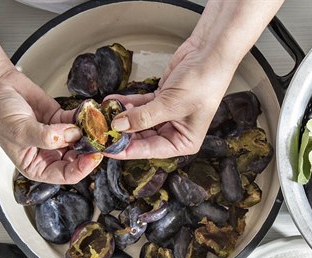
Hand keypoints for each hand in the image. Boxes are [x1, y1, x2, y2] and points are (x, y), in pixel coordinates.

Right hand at [0, 68, 101, 183]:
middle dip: (89, 149)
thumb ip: (47, 137)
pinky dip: (85, 117)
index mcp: (36, 166)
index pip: (65, 174)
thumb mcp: (21, 131)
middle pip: (77, 158)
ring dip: (90, 132)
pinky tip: (89, 112)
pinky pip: (78, 121)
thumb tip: (72, 134)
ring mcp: (56, 136)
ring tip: (95, 124)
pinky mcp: (60, 118)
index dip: (82, 168)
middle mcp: (47, 153)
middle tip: (99, 139)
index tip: (93, 157)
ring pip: (80, 139)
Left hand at [104, 36, 237, 158]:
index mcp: (184, 142)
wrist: (210, 53)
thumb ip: (143, 117)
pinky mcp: (161, 99)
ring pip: (139, 121)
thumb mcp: (171, 104)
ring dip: (121, 117)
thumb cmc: (203, 83)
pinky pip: (139, 106)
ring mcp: (167, 115)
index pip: (151, 150)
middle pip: (142, 138)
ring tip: (103, 114)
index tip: (107, 148)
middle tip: (101, 129)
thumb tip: (118, 125)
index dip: (127, 150)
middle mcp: (176, 132)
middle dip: (122, 132)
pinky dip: (126, 103)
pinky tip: (112, 101)